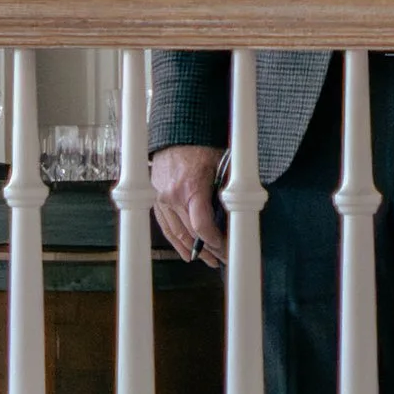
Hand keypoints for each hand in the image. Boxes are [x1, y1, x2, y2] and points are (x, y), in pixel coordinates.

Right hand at [151, 144, 226, 268]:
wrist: (176, 133)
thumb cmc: (202, 146)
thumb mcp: (222, 164)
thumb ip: (228, 190)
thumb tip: (238, 215)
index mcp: (191, 187)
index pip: (202, 226)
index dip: (216, 242)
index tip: (227, 247)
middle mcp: (172, 197)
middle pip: (191, 234)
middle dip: (211, 249)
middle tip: (225, 258)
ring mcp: (160, 200)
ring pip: (177, 235)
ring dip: (194, 251)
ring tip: (211, 261)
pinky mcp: (155, 201)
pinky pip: (165, 227)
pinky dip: (177, 242)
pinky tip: (187, 253)